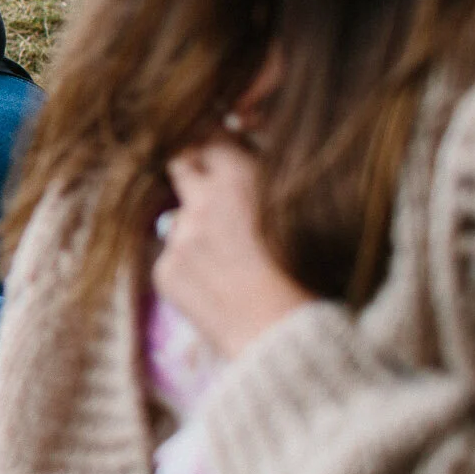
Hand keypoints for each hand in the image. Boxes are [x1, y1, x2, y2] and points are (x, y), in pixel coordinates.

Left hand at [153, 139, 315, 358]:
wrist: (283, 335)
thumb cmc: (309, 277)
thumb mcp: (298, 213)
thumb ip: (264, 184)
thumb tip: (246, 164)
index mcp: (239, 179)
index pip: (211, 138)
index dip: (216, 145)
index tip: (220, 150)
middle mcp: (200, 201)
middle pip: (180, 164)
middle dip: (191, 170)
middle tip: (206, 185)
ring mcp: (178, 237)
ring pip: (179, 219)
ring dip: (196, 228)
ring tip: (230, 260)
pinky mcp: (165, 271)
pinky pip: (174, 259)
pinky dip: (190, 268)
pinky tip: (220, 289)